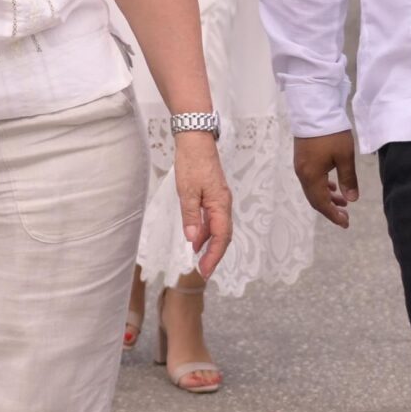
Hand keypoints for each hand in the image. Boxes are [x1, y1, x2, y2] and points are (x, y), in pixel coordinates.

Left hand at [172, 130, 232, 277]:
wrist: (196, 140)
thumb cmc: (192, 163)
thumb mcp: (187, 191)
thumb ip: (190, 216)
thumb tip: (192, 240)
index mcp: (220, 204)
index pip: (220, 237)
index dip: (214, 256)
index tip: (205, 270)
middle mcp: (224, 204)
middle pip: (223, 236)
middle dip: (214, 255)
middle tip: (203, 271)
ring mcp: (220, 200)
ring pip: (218, 228)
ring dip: (209, 244)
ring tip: (198, 259)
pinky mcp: (214, 196)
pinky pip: (213, 219)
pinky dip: (205, 231)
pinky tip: (196, 238)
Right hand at [294, 131, 360, 227]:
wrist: (314, 110)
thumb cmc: (331, 134)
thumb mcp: (344, 157)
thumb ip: (348, 179)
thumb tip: (351, 200)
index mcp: (311, 176)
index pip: (321, 202)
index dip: (333, 215)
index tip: (345, 223)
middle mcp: (302, 173)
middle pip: (314, 198)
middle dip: (330, 209)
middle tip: (345, 217)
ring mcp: (300, 166)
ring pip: (312, 189)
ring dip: (327, 197)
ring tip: (342, 201)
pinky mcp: (302, 158)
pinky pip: (311, 180)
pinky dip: (322, 186)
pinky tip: (332, 185)